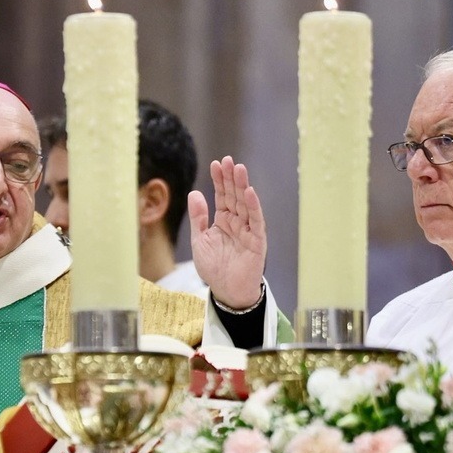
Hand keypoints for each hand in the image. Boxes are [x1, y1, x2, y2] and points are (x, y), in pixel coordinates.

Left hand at [188, 156, 266, 310]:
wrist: (226, 292)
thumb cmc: (214, 268)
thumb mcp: (200, 240)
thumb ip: (198, 217)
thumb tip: (195, 193)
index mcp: (224, 221)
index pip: (223, 196)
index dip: (220, 180)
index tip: (216, 164)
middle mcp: (238, 222)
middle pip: (235, 196)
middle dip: (231, 178)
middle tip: (228, 160)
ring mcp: (248, 230)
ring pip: (246, 204)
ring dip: (243, 186)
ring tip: (239, 169)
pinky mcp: (257, 241)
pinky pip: (256, 221)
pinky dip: (253, 207)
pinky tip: (249, 192)